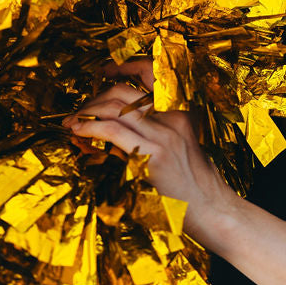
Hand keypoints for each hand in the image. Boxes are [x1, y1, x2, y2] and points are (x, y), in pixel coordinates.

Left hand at [63, 57, 238, 251]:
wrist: (214, 211)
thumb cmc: (194, 190)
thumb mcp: (179, 152)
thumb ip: (153, 137)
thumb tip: (113, 136)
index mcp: (180, 114)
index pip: (148, 77)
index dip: (118, 73)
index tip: (100, 78)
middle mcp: (172, 118)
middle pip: (122, 92)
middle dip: (93, 99)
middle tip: (77, 113)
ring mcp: (163, 135)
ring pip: (114, 107)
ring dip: (86, 112)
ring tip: (71, 123)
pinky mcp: (153, 154)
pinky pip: (113, 131)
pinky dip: (90, 127)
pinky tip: (79, 132)